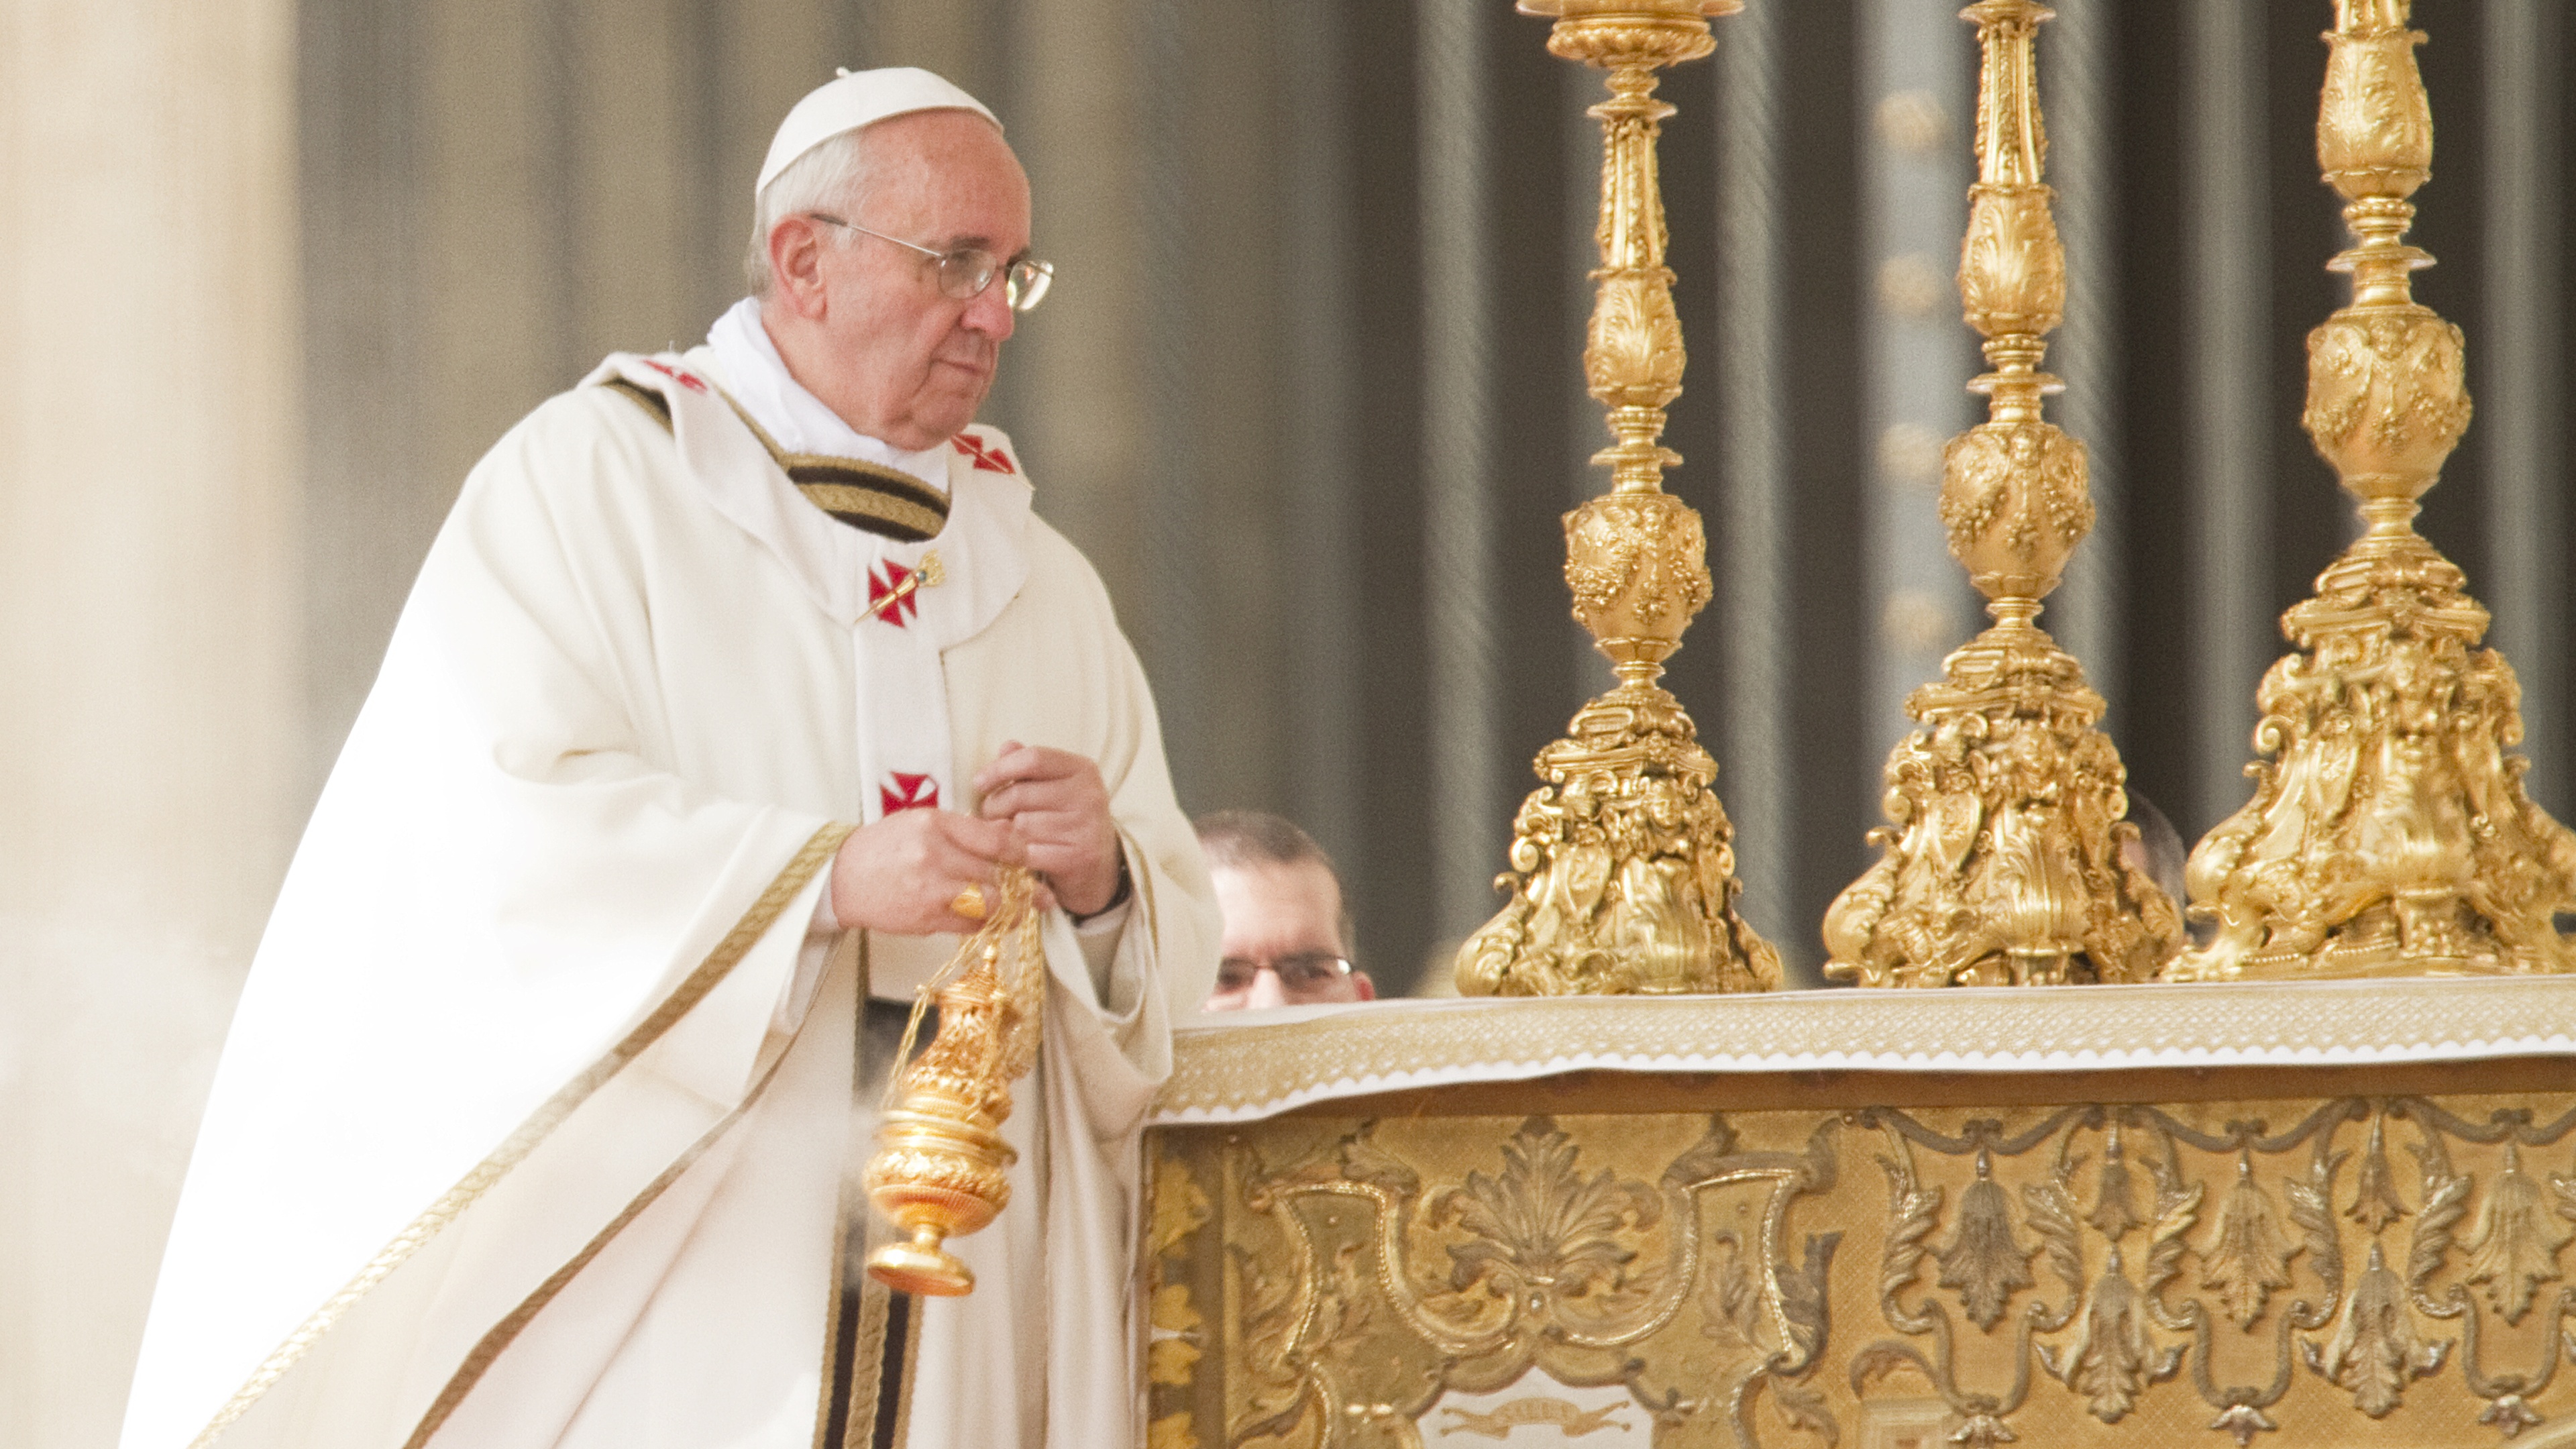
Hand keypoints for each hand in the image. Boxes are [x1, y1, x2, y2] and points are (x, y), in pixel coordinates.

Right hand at [828, 808, 1027, 934]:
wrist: (843, 877)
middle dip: (1015, 884)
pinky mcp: (926, 918)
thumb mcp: (923, 823)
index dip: (1020, 852)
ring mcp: (931, 889)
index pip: (997, 839)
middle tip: (1029, 889)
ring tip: (1010, 907)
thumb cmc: (886, 847)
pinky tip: (984, 918)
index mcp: (936, 824)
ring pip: (990, 902)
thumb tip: (1011, 840)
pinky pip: (971, 925)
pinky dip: (983, 924)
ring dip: (1005, 907)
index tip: (1026, 859)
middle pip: (996, 873)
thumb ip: (965, 831)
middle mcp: (935, 854)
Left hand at [974, 742, 1121, 916]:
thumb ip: (1029, 766)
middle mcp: (1089, 795)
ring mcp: (1086, 827)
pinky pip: (1029, 852)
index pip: (1033, 758)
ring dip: (1006, 832)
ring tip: (1008, 834)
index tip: (979, 783)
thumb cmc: (1065, 819)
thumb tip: (1005, 748)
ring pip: (1021, 825)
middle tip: (989, 815)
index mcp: (1082, 769)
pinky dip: (1016, 855)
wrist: (1098, 865)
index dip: (999, 769)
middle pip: (1020, 794)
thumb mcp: (1054, 785)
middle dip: (994, 806)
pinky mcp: (1079, 857)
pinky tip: (1018, 854)